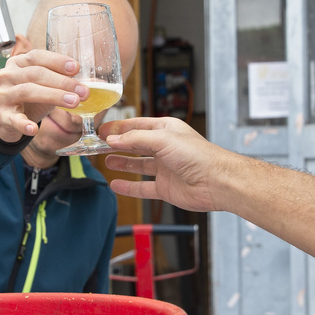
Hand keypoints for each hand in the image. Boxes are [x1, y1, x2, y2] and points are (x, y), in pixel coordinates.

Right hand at [0, 50, 89, 142]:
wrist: (3, 118)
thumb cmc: (27, 98)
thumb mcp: (42, 85)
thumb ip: (60, 81)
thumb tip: (89, 84)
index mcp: (18, 63)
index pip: (37, 57)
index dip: (57, 61)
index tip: (76, 68)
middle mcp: (7, 75)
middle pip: (36, 74)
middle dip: (63, 82)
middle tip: (83, 91)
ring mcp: (2, 95)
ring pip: (27, 91)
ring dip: (53, 96)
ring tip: (73, 102)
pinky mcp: (1, 115)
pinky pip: (13, 119)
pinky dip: (24, 124)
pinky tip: (34, 129)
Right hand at [99, 116, 235, 212]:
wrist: (216, 182)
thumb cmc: (197, 155)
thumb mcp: (162, 139)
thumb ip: (135, 139)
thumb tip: (113, 139)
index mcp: (167, 130)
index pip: (137, 126)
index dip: (119, 128)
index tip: (101, 131)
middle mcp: (166, 148)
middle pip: (136, 145)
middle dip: (118, 144)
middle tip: (98, 145)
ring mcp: (165, 169)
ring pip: (138, 165)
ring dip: (122, 162)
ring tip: (106, 160)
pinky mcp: (166, 188)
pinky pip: (143, 187)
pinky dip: (129, 186)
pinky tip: (116, 184)